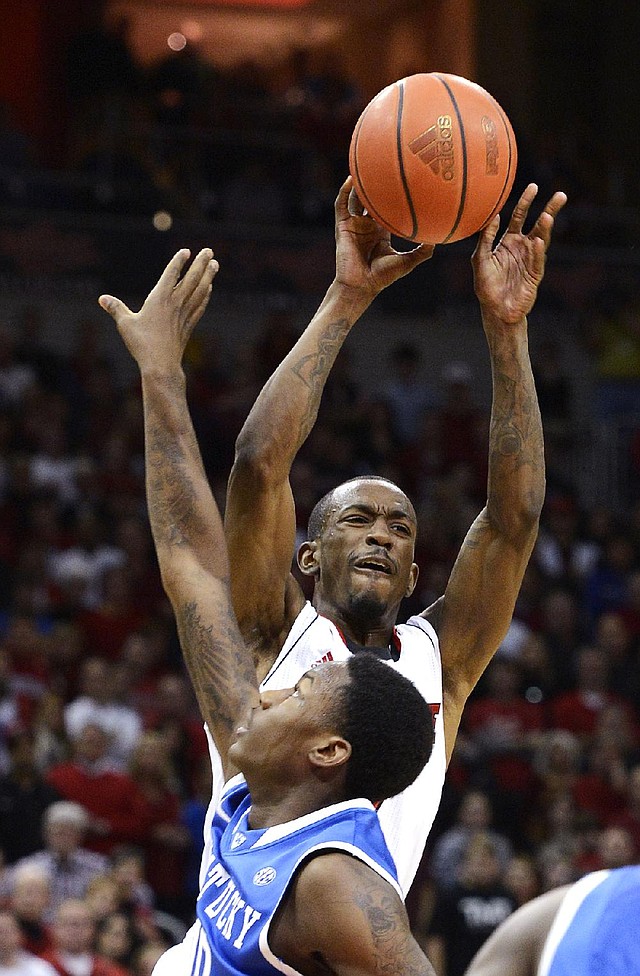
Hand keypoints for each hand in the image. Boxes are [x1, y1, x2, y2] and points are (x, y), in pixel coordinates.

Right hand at [99, 248, 218, 368]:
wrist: (161, 365)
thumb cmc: (141, 344)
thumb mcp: (125, 324)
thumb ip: (115, 308)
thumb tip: (102, 299)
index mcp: (159, 299)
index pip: (171, 275)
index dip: (179, 261)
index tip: (186, 251)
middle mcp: (175, 304)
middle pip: (191, 279)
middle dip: (201, 264)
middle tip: (209, 250)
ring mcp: (184, 314)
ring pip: (199, 291)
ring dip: (208, 277)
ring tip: (215, 264)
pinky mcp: (188, 325)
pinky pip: (199, 306)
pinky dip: (205, 296)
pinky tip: (209, 289)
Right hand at [333, 176, 433, 298]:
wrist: (362, 286)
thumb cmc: (383, 277)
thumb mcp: (408, 261)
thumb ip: (423, 251)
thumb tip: (440, 236)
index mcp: (381, 232)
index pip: (388, 209)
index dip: (394, 196)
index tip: (407, 181)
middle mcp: (367, 225)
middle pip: (371, 199)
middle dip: (377, 184)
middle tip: (387, 164)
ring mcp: (354, 224)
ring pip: (356, 198)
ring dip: (361, 183)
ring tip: (369, 164)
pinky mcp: (343, 226)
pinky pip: (342, 204)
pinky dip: (345, 191)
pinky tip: (353, 178)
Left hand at [472, 184, 566, 324]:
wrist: (496, 310)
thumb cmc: (487, 286)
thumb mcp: (480, 259)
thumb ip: (485, 239)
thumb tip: (493, 216)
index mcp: (509, 241)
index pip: (519, 216)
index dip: (526, 202)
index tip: (534, 187)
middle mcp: (522, 248)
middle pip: (538, 224)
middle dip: (549, 209)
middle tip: (561, 195)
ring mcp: (530, 261)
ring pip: (542, 240)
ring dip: (545, 228)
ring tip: (548, 215)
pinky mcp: (534, 276)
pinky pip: (536, 261)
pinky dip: (537, 252)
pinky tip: (538, 241)